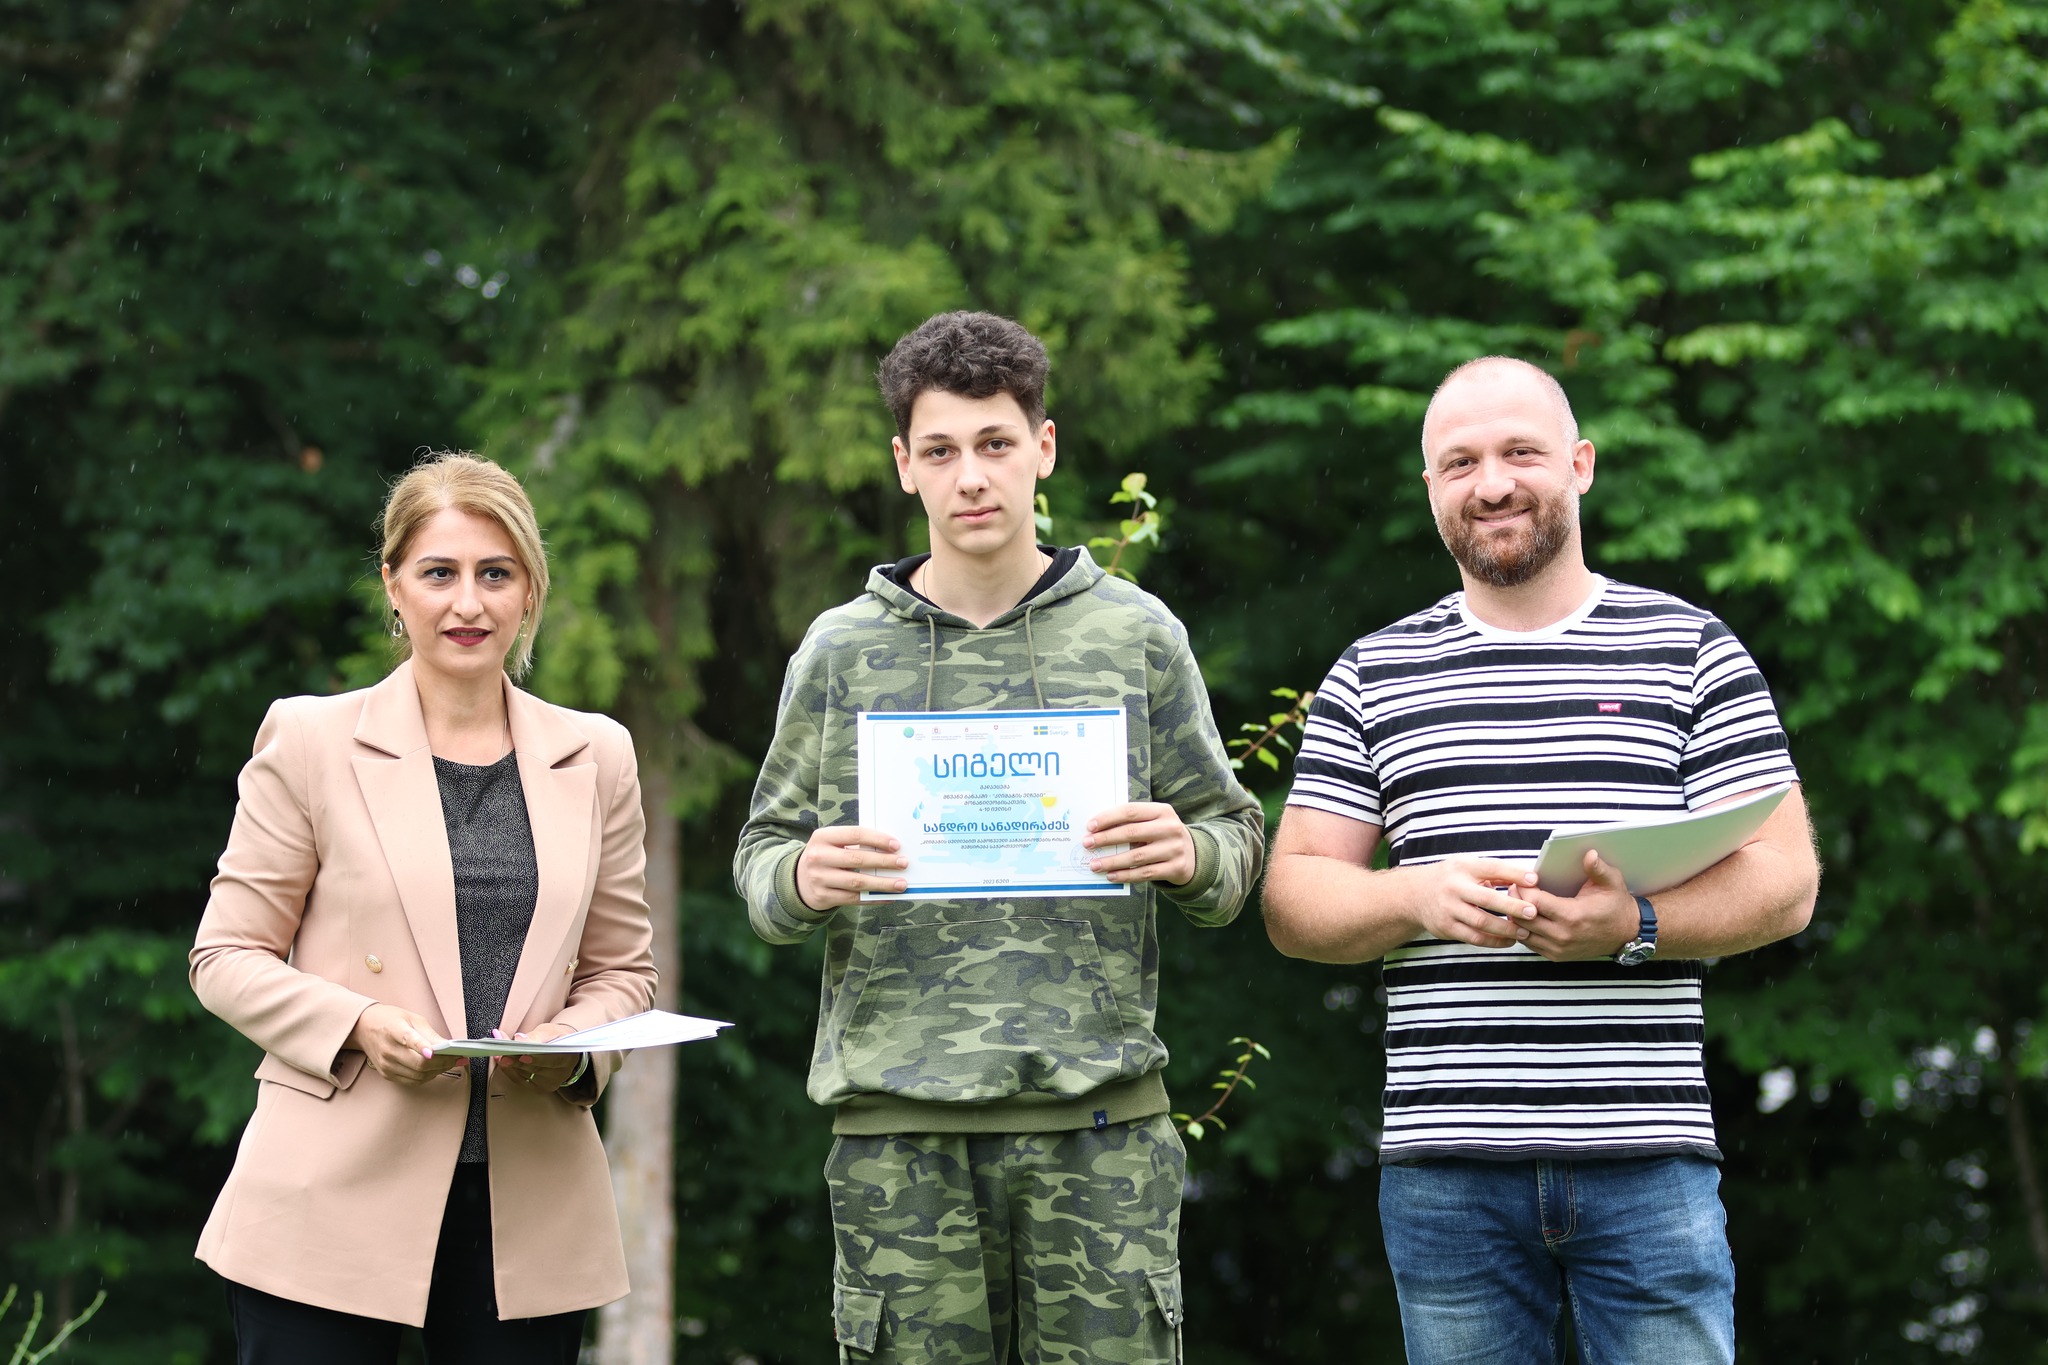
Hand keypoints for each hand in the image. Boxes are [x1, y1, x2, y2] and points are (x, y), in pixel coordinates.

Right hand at [346, 1003, 449, 1087]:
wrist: (364, 1028)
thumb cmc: (390, 1020)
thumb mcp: (412, 1018)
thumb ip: (430, 1034)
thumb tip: (449, 1047)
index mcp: (394, 1030)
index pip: (408, 1039)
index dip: (421, 1046)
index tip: (434, 1052)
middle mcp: (388, 1049)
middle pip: (418, 1063)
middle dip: (443, 1062)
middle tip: (458, 1058)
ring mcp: (386, 1065)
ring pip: (418, 1075)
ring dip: (438, 1071)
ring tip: (451, 1063)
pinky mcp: (386, 1074)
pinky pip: (412, 1081)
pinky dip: (427, 1076)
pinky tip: (436, 1068)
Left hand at [491, 1022, 582, 1092]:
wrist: (562, 1047)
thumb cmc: (556, 1038)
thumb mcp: (550, 1031)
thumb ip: (535, 1036)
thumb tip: (519, 1039)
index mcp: (569, 1058)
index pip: (551, 1059)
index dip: (535, 1057)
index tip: (520, 1052)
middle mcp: (561, 1074)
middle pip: (536, 1069)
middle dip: (517, 1059)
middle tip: (502, 1051)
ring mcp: (549, 1083)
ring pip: (526, 1075)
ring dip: (510, 1064)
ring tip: (499, 1053)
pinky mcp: (538, 1088)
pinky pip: (520, 1081)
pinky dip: (509, 1071)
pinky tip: (502, 1062)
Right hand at [796, 826, 907, 908]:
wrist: (799, 880)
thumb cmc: (826, 857)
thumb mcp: (832, 844)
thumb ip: (855, 843)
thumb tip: (891, 849)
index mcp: (822, 836)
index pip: (855, 834)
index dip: (877, 839)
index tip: (896, 845)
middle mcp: (818, 857)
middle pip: (857, 859)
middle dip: (884, 861)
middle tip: (903, 863)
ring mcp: (819, 878)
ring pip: (857, 882)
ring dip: (882, 883)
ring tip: (901, 883)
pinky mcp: (823, 897)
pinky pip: (854, 899)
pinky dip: (874, 897)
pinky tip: (888, 896)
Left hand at [1084, 802, 1194, 885]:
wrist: (1193, 855)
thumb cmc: (1162, 835)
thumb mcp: (1154, 822)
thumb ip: (1132, 822)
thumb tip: (1097, 830)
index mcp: (1162, 811)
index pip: (1131, 811)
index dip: (1108, 818)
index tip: (1090, 826)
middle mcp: (1170, 828)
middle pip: (1131, 833)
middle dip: (1105, 839)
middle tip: (1087, 844)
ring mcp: (1174, 849)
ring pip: (1136, 856)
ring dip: (1112, 861)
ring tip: (1094, 864)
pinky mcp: (1176, 868)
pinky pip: (1145, 873)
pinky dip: (1125, 875)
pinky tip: (1111, 875)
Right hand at [1408, 858, 1541, 949]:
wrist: (1415, 895)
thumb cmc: (1451, 879)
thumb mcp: (1468, 867)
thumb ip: (1496, 873)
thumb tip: (1530, 879)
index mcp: (1463, 868)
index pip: (1492, 868)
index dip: (1514, 874)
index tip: (1535, 881)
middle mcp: (1454, 887)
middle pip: (1487, 898)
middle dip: (1512, 906)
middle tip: (1533, 912)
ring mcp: (1448, 909)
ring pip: (1481, 922)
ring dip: (1506, 929)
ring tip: (1525, 932)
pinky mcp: (1446, 927)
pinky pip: (1473, 937)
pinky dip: (1493, 941)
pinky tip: (1508, 941)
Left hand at [1521, 849, 1638, 961]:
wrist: (1627, 933)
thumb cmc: (1617, 905)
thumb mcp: (1612, 882)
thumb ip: (1598, 868)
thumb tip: (1590, 854)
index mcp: (1572, 915)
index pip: (1533, 902)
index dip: (1523, 890)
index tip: (1521, 881)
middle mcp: (1563, 935)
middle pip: (1523, 918)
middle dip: (1515, 901)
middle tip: (1515, 888)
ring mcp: (1559, 948)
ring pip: (1522, 934)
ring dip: (1517, 918)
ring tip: (1519, 902)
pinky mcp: (1557, 956)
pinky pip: (1530, 944)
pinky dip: (1524, 931)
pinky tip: (1526, 918)